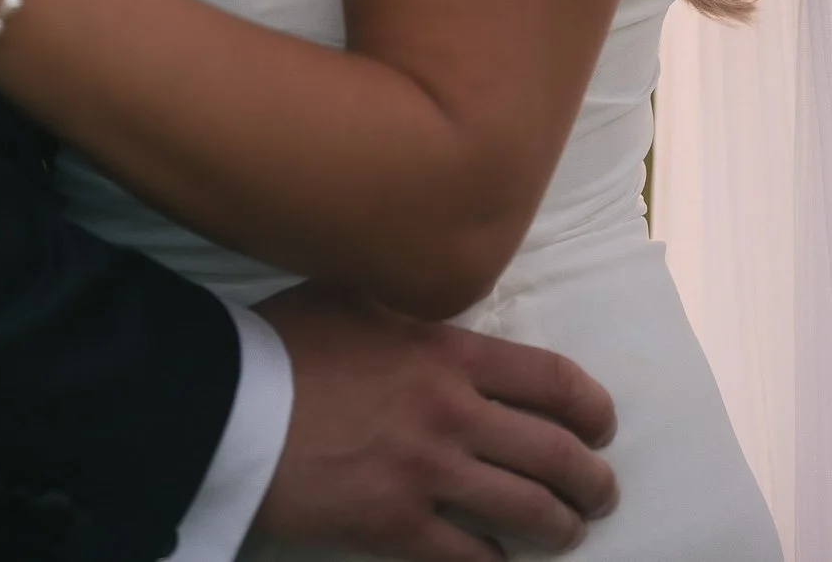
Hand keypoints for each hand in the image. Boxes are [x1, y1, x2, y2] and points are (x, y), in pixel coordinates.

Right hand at [255, 286, 616, 560]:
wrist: (230, 406)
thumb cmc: (287, 343)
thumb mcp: (354, 296)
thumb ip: (409, 306)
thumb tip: (438, 303)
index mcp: (446, 351)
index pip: (551, 380)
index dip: (592, 406)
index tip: (601, 423)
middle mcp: (451, 414)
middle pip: (555, 454)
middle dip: (592, 479)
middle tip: (601, 490)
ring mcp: (428, 476)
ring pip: (529, 512)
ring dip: (563, 526)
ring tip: (569, 529)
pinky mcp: (396, 528)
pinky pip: (472, 560)